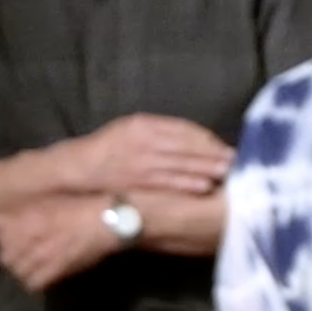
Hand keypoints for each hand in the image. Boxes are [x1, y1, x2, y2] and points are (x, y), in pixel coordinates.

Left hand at [0, 196, 120, 291]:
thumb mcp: (47, 202)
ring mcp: (42, 253)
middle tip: (24, 259)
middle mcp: (29, 235)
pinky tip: (44, 278)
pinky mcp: (56, 268)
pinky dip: (36, 283)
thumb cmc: (81, 206)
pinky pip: (33, 283)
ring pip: (18, 272)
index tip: (14, 242)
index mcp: (27, 217)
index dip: (5, 241)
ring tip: (35, 269)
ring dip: (24, 272)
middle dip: (13, 259)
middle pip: (6, 257)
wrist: (108, 218)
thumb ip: (21, 213)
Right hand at [65, 114, 233, 196]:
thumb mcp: (128, 129)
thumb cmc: (105, 149)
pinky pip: (169, 182)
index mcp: (145, 124)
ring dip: (207, 169)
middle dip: (214, 154)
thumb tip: (190, 139)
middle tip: (235, 160)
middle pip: (188, 145)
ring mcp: (142, 161)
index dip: (208, 140)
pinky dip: (188, 183)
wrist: (76, 169)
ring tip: (227, 173)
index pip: (185, 129)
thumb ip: (157, 131)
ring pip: (182, 163)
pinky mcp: (138, 180)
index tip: (223, 147)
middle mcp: (145, 139)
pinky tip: (204, 186)